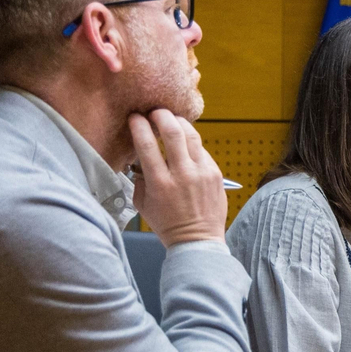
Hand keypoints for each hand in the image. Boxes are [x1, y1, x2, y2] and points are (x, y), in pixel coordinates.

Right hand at [128, 111, 226, 245]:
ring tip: (171, 119)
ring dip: (180, 122)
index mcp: (160, 183)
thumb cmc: (166, 223)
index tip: (134, 117)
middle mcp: (183, 174)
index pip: (146, 144)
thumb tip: (139, 157)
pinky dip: (191, 142)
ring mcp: (202, 172)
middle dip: (161, 115)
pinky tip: (185, 142)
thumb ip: (139, 179)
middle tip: (154, 111)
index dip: (138, 125)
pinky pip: (202, 149)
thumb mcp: (142, 203)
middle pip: (173, 131)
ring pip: (192, 135)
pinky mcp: (216, 173)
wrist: (198, 240)